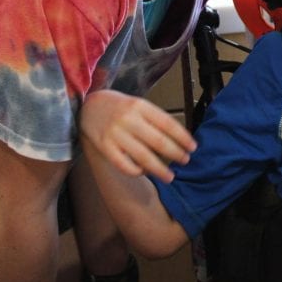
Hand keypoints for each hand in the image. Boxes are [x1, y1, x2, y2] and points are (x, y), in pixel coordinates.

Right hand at [80, 90, 195, 182]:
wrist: (89, 106)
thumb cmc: (120, 108)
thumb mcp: (139, 105)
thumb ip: (155, 119)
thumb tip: (179, 139)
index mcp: (141, 106)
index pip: (167, 123)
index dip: (182, 137)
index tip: (192, 147)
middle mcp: (129, 119)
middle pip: (158, 141)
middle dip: (175, 153)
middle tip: (185, 161)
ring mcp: (115, 134)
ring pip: (142, 156)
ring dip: (159, 169)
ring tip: (170, 176)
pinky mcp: (104, 147)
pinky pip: (123, 164)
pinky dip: (136, 170)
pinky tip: (144, 172)